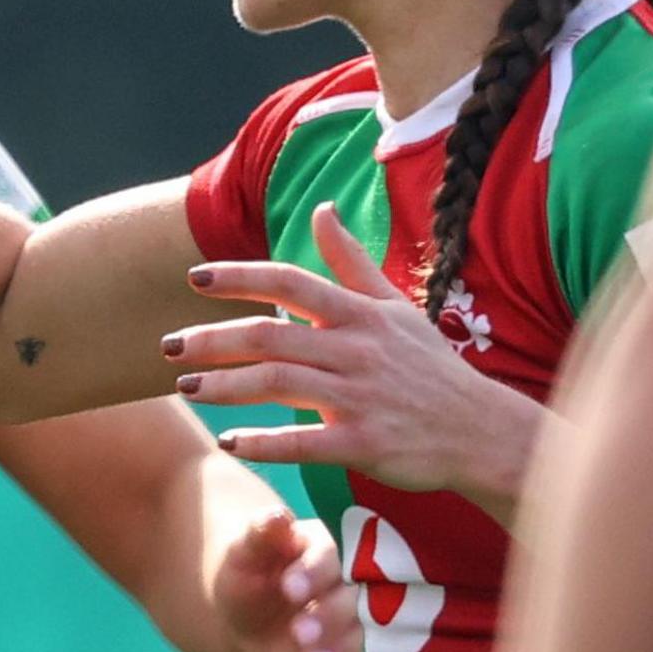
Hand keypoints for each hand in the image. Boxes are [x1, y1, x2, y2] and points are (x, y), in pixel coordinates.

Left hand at [161, 205, 542, 512]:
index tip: (194, 277)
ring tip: (186, 388)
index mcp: (360, 314)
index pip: (290, 282)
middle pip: (270, 335)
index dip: (240, 276)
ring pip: (279, 384)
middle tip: (168, 347)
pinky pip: (306, 443)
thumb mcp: (395, 307)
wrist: (484, 432)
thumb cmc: (432, 367)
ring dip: (225, 386)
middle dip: (212, 339)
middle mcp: (356, 350)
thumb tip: (321, 209)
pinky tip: (231, 441)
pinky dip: (265, 443)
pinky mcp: (366, 443)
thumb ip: (350, 261)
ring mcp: (361, 397)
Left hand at [212, 511, 362, 651]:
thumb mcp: (244, 554)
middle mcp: (354, 584)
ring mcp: (359, 622)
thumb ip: (259, 535)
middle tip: (300, 633)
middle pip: (357, 599)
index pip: (331, 556)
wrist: (247, 615)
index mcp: (329, 547)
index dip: (313, 572)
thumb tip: (275, 516)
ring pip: (364, 638)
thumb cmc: (248, 573)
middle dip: (331, 617)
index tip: (288, 588)